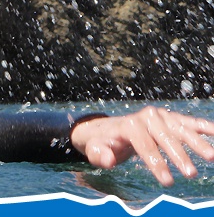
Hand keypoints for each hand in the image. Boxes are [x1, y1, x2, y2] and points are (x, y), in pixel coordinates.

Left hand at [71, 106, 213, 186]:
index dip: (156, 164)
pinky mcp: (171, 117)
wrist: (108, 129)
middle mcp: (146, 117)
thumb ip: (99, 155)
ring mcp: (161, 116)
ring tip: (211, 158)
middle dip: (179, 156)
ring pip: (181, 130)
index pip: (145, 146)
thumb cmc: (103, 143)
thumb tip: (108, 161)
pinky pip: (189, 122)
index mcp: (129, 125)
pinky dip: (204, 127)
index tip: (167, 181)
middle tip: (190, 174)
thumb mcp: (94, 150)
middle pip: (165, 138)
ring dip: (197, 143)